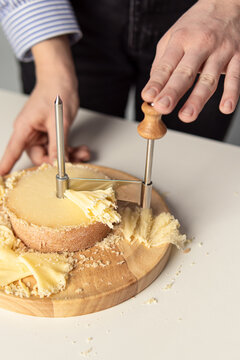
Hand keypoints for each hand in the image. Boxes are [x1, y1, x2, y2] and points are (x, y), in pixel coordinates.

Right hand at [0, 36, 89, 175]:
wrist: (62, 79)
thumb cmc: (55, 91)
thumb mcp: (59, 122)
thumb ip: (58, 144)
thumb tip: (59, 163)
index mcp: (24, 128)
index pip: (13, 151)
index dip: (6, 165)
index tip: (2, 178)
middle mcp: (30, 133)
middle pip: (39, 157)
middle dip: (56, 162)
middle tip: (72, 162)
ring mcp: (41, 134)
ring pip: (52, 154)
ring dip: (67, 156)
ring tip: (82, 154)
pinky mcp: (51, 133)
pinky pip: (59, 148)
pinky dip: (70, 150)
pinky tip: (80, 149)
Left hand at [142, 0, 239, 121]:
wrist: (227, 3)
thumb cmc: (196, 25)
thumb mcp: (172, 37)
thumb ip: (162, 63)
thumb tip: (153, 89)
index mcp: (180, 40)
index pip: (166, 65)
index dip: (156, 82)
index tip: (148, 96)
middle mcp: (200, 44)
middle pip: (185, 73)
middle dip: (172, 91)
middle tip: (162, 107)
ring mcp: (220, 51)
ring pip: (209, 79)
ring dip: (198, 99)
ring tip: (187, 116)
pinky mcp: (238, 57)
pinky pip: (235, 77)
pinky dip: (232, 93)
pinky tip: (226, 108)